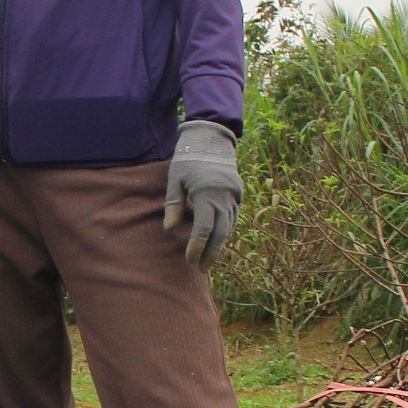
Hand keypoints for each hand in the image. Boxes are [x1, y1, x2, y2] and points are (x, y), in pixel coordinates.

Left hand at [162, 120, 240, 269]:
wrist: (212, 139)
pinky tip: (216, 240)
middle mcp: (224, 197)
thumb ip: (173, 204)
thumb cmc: (188, 159)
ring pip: (229, 227)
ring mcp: (234, 196)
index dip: (196, 247)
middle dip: (211, 253)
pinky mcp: (238, 194)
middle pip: (221, 234)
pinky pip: (233, 218)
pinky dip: (225, 231)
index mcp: (207, 193)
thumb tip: (169, 229)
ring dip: (219, 244)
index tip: (189, 259)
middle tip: (201, 268)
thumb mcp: (175, 179)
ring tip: (208, 258)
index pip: (203, 229)